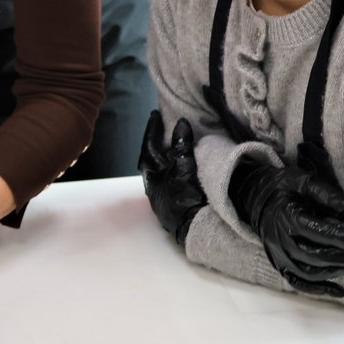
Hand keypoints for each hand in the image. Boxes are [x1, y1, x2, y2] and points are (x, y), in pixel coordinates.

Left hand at [138, 110, 206, 245]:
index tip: (155, 115)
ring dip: (165, 153)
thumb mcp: (183, 169)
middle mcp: (154, 184)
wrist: (193, 229)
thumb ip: (181, 146)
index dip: (152, 130)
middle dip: (155, 141)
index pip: (149, 146)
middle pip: (151, 157)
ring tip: (172, 140)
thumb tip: (180, 123)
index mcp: (151, 175)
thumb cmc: (183, 199)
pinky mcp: (173, 200)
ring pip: (160, 167)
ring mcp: (163, 193)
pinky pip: (170, 176)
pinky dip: (173, 165)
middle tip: (161, 126)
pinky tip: (180, 163)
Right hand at [228, 157, 343, 296]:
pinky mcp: (279, 264)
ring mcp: (279, 255)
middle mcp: (282, 240)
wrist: (255, 199)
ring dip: (339, 272)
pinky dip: (319, 290)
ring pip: (311, 272)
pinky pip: (299, 283)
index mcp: (289, 218)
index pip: (323, 233)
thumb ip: (326, 194)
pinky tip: (341, 291)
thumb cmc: (284, 187)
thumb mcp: (303, 180)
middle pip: (319, 256)